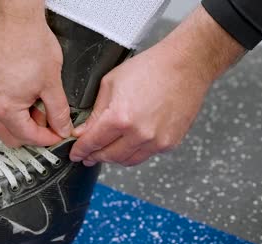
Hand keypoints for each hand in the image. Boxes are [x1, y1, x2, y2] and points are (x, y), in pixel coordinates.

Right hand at [0, 1, 72, 146]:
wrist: (15, 18)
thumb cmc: (30, 42)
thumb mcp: (52, 82)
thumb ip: (59, 111)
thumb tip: (62, 127)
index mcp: (5, 107)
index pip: (28, 137)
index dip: (48, 139)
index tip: (58, 135)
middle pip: (10, 137)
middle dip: (32, 135)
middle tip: (49, 123)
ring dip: (16, 127)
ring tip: (34, 111)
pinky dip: (5, 115)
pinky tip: (20, 103)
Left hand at [69, 5, 244, 166]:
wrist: (185, 65)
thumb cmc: (150, 68)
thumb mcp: (111, 84)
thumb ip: (95, 113)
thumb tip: (82, 132)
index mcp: (120, 117)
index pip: (92, 143)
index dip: (80, 150)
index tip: (75, 154)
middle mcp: (139, 134)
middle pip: (109, 156)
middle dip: (94, 156)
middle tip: (87, 155)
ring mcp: (156, 141)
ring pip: (127, 161)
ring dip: (114, 158)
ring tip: (106, 151)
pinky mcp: (170, 143)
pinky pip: (145, 155)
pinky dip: (134, 152)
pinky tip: (128, 144)